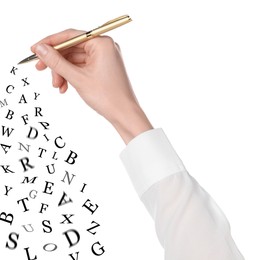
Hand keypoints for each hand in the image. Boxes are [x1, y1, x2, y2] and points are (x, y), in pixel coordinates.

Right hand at [32, 29, 152, 142]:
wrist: (124, 115)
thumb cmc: (107, 96)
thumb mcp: (77, 78)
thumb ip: (57, 62)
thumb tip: (40, 49)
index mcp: (102, 43)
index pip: (70, 36)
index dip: (50, 43)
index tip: (35, 50)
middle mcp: (104, 47)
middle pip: (72, 49)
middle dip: (56, 62)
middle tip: (40, 69)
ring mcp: (104, 58)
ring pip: (75, 60)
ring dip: (63, 72)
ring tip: (57, 86)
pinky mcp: (103, 68)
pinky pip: (82, 68)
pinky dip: (72, 76)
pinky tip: (65, 87)